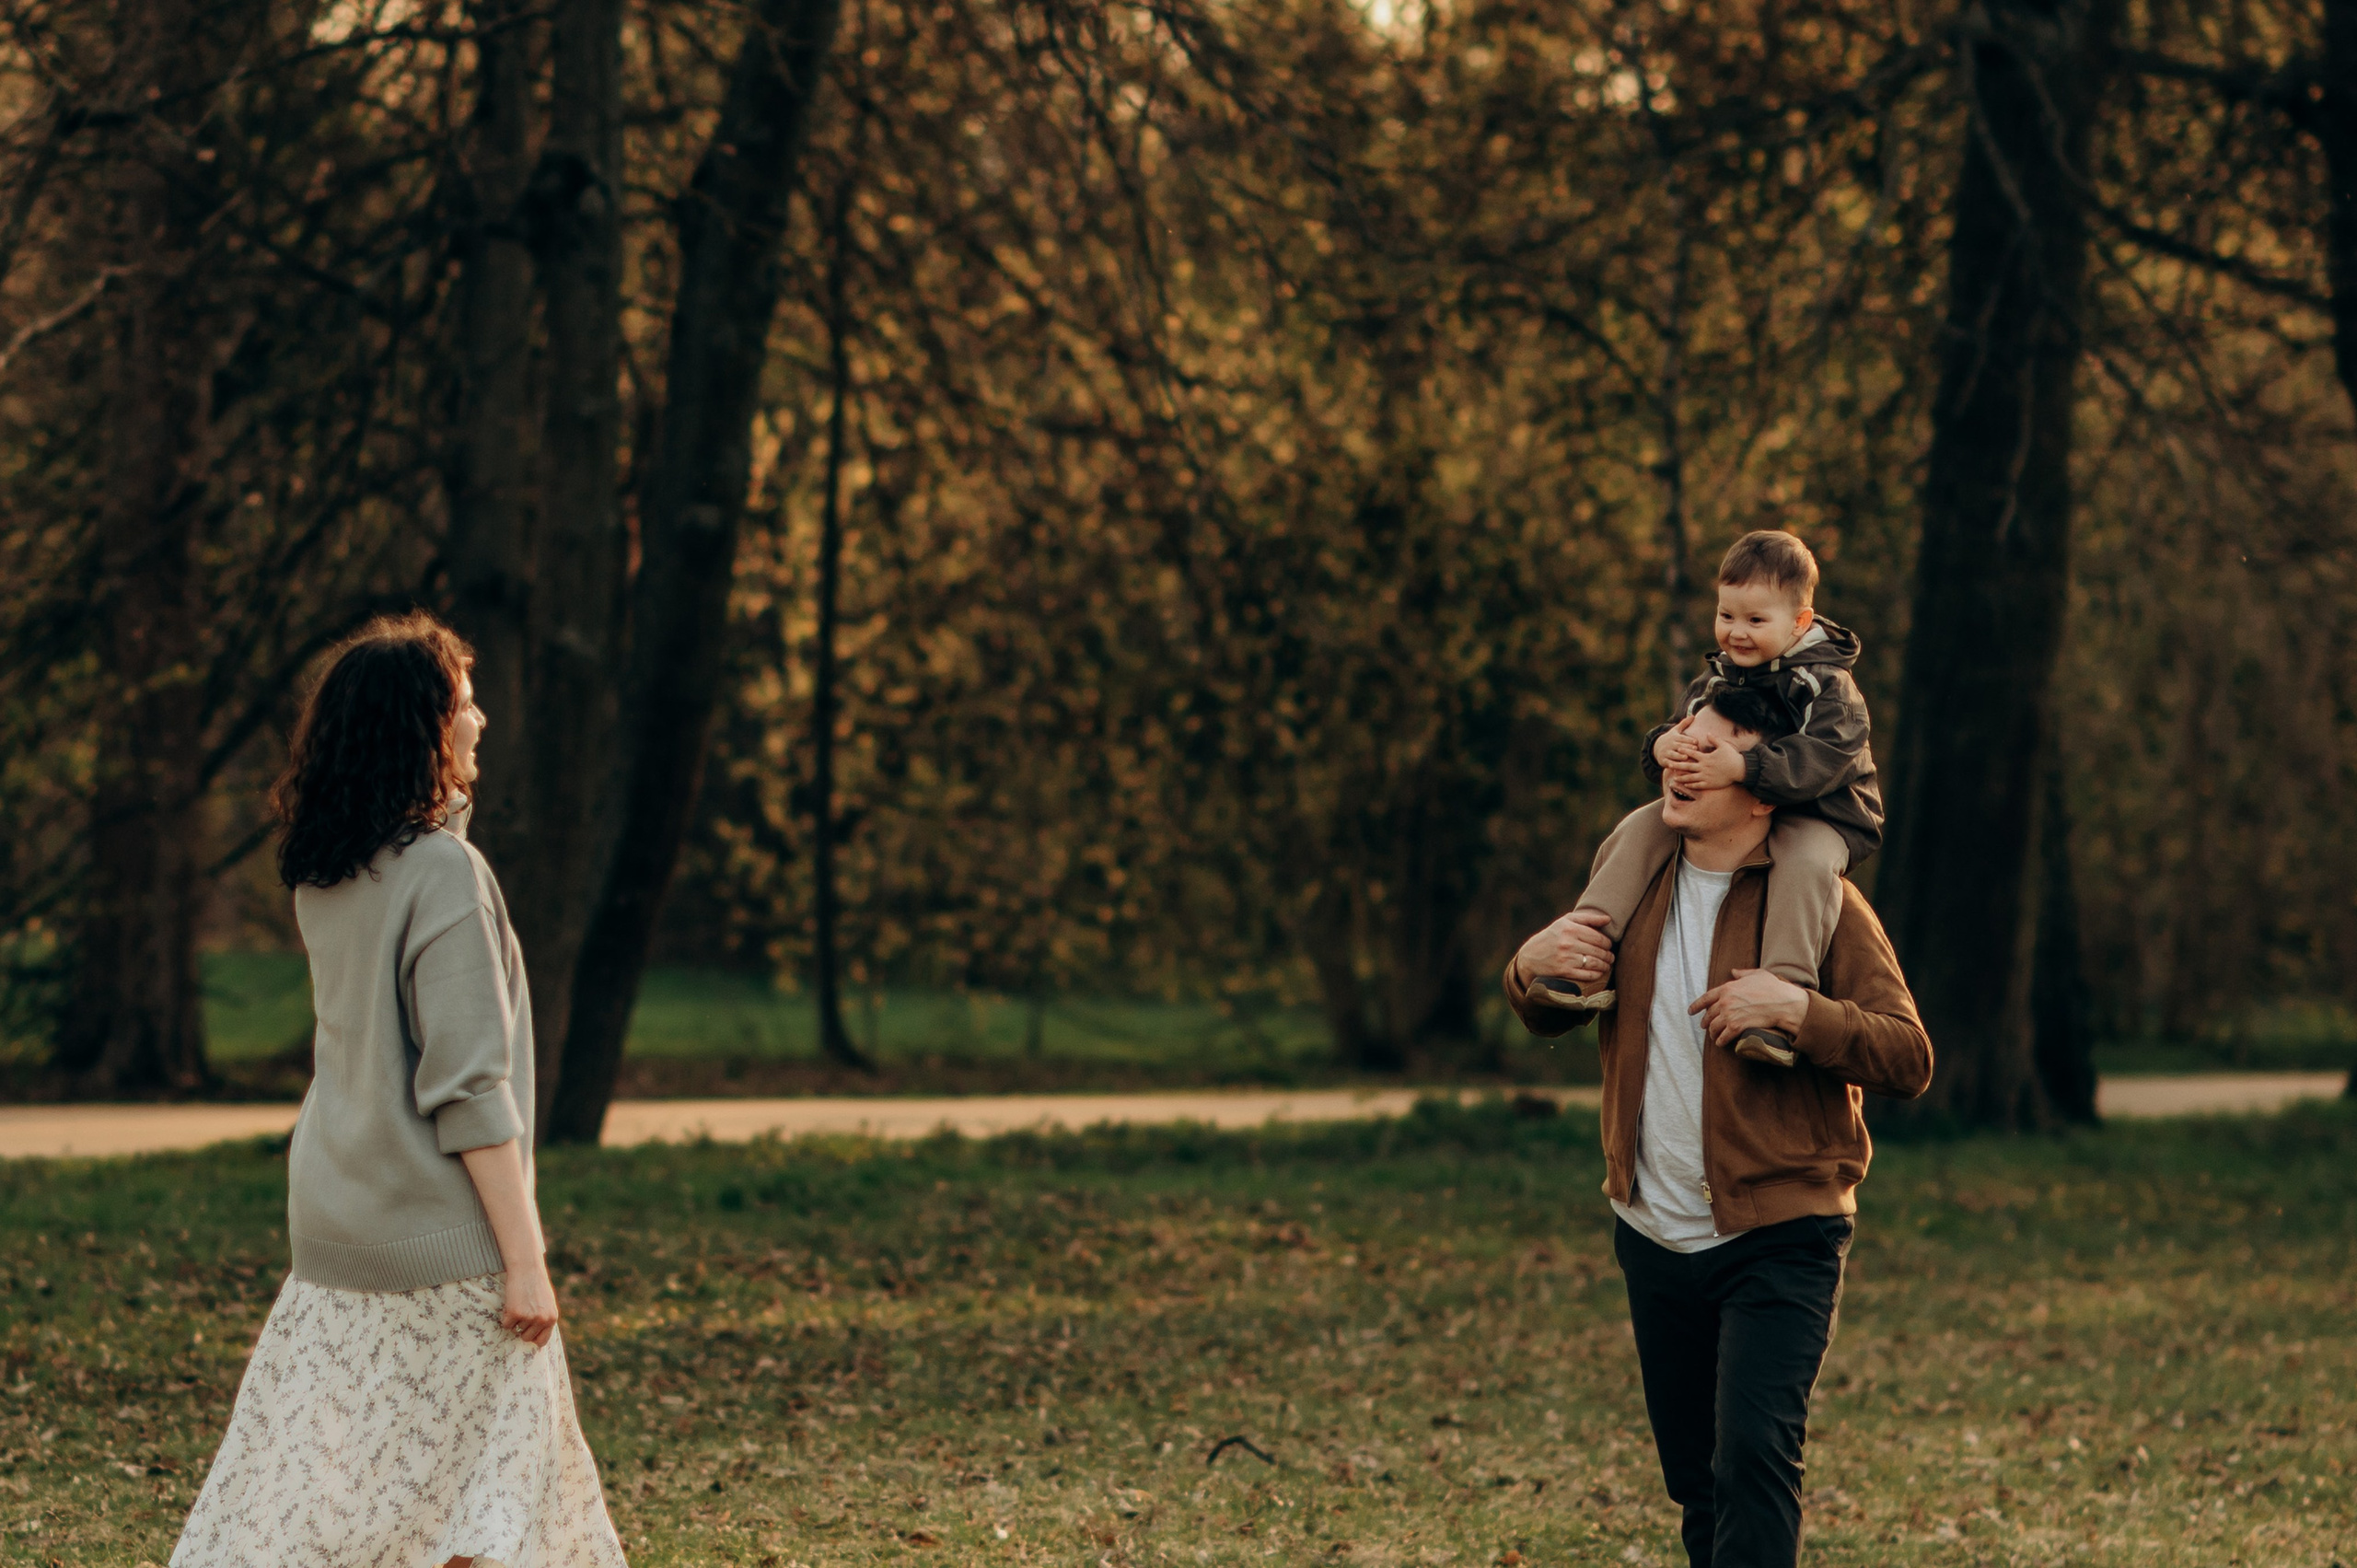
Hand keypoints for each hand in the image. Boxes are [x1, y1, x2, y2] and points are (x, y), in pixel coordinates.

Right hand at [502, 1263, 558, 1347]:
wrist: (527, 1268)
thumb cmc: (536, 1284)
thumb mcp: (547, 1303)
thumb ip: (544, 1318)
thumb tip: (537, 1338)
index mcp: (552, 1318)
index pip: (542, 1341)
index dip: (533, 1339)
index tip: (527, 1334)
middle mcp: (542, 1320)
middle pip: (526, 1337)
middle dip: (521, 1328)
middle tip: (522, 1311)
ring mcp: (528, 1317)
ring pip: (515, 1330)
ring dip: (514, 1319)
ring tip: (519, 1303)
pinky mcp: (515, 1313)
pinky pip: (505, 1324)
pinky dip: (505, 1316)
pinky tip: (511, 1303)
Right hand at [1515, 908, 1615, 987]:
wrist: (1530, 956)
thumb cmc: (1552, 936)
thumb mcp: (1566, 921)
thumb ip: (1587, 918)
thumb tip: (1608, 919)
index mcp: (1569, 928)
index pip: (1598, 937)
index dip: (1607, 942)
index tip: (1608, 945)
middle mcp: (1568, 943)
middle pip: (1598, 951)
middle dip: (1608, 954)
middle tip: (1610, 956)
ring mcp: (1566, 958)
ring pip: (1595, 963)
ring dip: (1605, 965)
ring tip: (1607, 964)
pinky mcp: (1564, 971)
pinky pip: (1587, 974)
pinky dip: (1597, 974)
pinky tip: (1599, 972)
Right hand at [1652, 719, 1699, 770]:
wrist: (1657, 747)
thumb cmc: (1671, 739)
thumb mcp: (1676, 730)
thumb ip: (1684, 724)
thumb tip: (1693, 716)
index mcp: (1675, 737)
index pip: (1683, 738)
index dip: (1689, 740)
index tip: (1696, 742)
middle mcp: (1670, 745)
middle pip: (1679, 746)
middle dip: (1686, 748)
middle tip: (1695, 750)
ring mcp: (1666, 752)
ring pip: (1673, 754)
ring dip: (1679, 756)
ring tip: (1686, 758)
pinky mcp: (1663, 760)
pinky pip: (1668, 763)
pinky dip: (1672, 765)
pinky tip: (1676, 767)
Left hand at [1668, 737, 1745, 792]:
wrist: (1740, 769)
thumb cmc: (1732, 757)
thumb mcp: (1723, 746)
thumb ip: (1714, 739)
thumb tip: (1708, 733)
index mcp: (1706, 758)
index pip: (1692, 754)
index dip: (1684, 751)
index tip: (1677, 749)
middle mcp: (1704, 767)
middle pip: (1687, 766)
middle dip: (1677, 765)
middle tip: (1668, 764)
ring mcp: (1706, 776)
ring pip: (1690, 777)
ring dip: (1682, 777)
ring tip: (1674, 777)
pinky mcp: (1710, 784)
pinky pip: (1698, 785)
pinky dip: (1691, 785)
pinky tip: (1685, 784)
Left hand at [1689, 968, 1808, 1049]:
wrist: (1783, 1002)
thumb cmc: (1772, 987)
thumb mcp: (1756, 974)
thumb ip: (1742, 973)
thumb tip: (1733, 971)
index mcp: (1727, 988)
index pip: (1705, 998)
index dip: (1696, 1006)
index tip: (1691, 1011)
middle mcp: (1725, 1002)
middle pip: (1709, 1015)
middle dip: (1706, 1022)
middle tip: (1705, 1026)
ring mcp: (1730, 1015)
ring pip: (1714, 1027)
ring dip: (1713, 1033)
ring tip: (1714, 1037)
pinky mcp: (1737, 1026)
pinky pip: (1724, 1036)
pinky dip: (1721, 1041)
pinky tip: (1721, 1043)